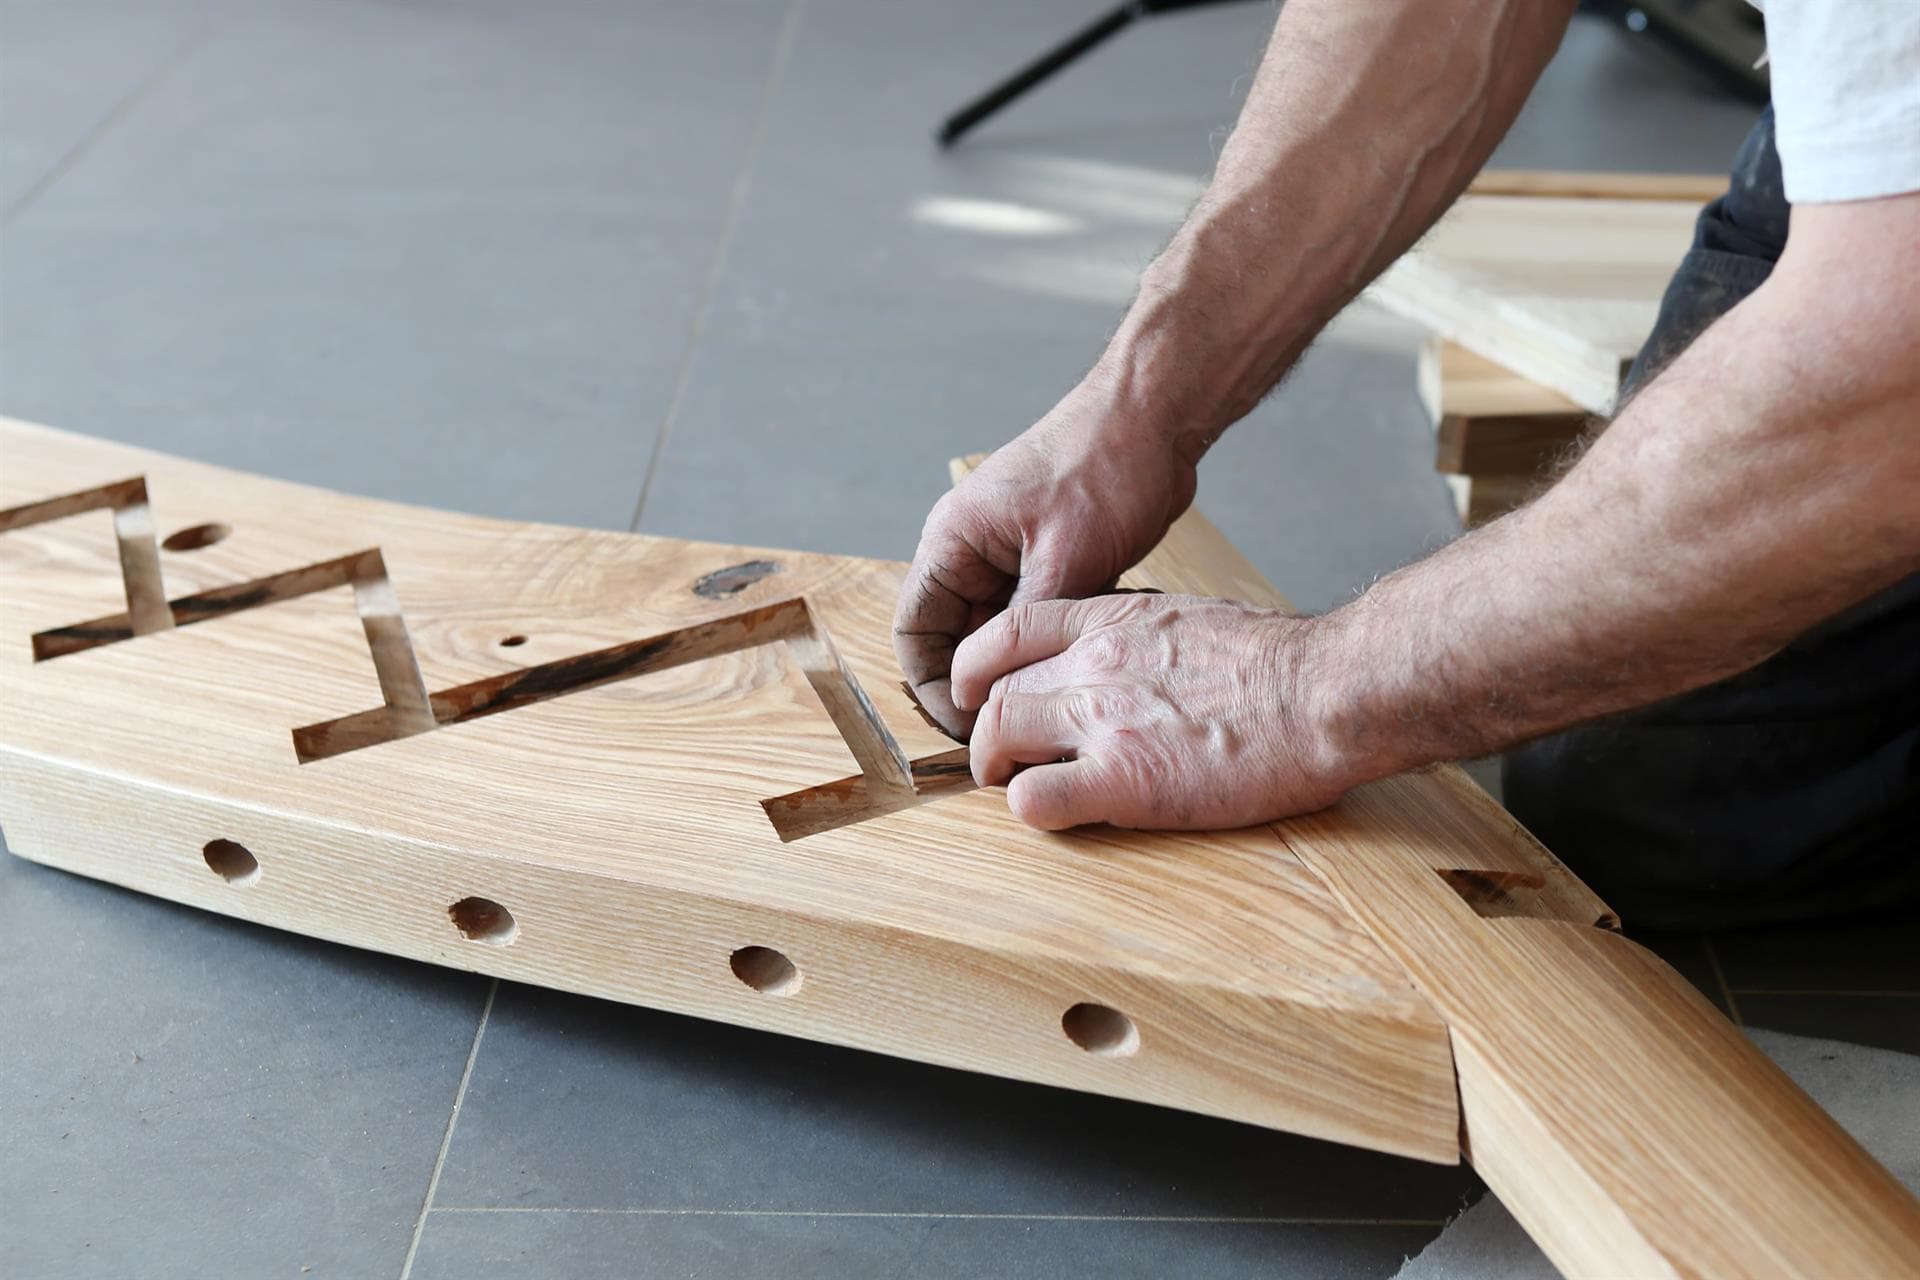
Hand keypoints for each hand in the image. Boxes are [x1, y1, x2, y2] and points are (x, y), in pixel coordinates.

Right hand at [893, 387, 1198, 738]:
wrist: (1155, 415)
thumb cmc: (1104, 465)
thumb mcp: (1065, 559)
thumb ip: (1027, 626)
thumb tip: (1007, 688)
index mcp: (953, 541)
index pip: (915, 630)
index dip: (934, 687)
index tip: (969, 727)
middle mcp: (971, 549)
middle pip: (954, 637)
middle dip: (980, 685)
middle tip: (1013, 732)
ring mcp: (1010, 553)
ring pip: (998, 631)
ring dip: (1018, 667)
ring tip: (1047, 707)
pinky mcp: (1048, 557)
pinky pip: (1034, 615)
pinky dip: (1049, 644)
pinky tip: (1075, 671)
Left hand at [951, 593, 1355, 829]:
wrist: (1324, 691)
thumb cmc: (1278, 663)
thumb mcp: (1191, 620)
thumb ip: (1141, 638)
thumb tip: (1128, 662)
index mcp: (1112, 620)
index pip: (1007, 631)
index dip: (978, 668)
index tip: (979, 694)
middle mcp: (1093, 663)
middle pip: (994, 692)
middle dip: (987, 730)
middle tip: (1001, 758)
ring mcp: (1102, 720)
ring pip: (999, 738)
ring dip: (997, 770)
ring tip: (1016, 787)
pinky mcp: (1123, 780)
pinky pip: (1036, 800)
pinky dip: (1032, 809)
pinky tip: (1059, 813)